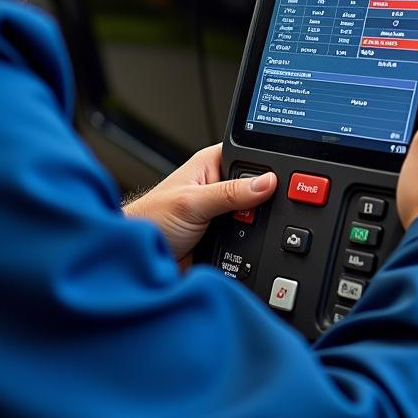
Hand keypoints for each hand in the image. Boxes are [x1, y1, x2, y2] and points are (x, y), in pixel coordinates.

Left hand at [123, 144, 276, 267]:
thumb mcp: (193, 202)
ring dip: (255, 226)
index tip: (278, 179)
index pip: (249, 156)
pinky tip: (248, 247)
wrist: (139, 261)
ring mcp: (222, 214)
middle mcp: (218, 187)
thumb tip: (267, 181)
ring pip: (255, 217)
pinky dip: (250, 244)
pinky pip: (249, 239)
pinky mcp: (224, 239)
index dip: (264, 166)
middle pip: (256, 188)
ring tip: (246, 230)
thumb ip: (230, 192)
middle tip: (256, 212)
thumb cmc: (149, 220)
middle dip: (260, 201)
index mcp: (210, 165)